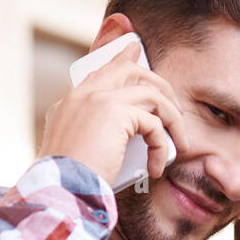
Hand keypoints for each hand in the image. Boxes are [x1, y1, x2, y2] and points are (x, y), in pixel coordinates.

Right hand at [37, 38, 190, 188]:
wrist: (60, 189)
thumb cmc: (68, 182)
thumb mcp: (77, 152)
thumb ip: (94, 134)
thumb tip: (123, 134)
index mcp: (72, 102)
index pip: (100, 70)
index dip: (121, 59)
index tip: (135, 50)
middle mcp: (83, 94)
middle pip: (129, 70)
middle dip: (159, 83)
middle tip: (176, 107)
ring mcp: (99, 99)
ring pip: (150, 94)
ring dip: (171, 120)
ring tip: (179, 144)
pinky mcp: (116, 112)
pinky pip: (153, 123)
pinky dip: (162, 146)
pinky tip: (156, 167)